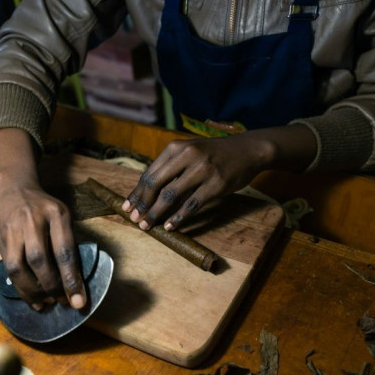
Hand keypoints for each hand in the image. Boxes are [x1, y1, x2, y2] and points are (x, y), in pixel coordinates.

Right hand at [0, 184, 85, 310]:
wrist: (12, 187)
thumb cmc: (42, 206)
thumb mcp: (60, 215)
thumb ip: (65, 242)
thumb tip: (73, 280)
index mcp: (55, 214)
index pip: (64, 251)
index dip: (71, 279)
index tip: (79, 301)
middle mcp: (32, 221)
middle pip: (40, 261)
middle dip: (52, 288)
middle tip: (63, 303)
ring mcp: (13, 230)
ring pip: (19, 268)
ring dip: (33, 292)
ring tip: (45, 304)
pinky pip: (9, 269)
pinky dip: (20, 287)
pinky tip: (30, 297)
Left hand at [122, 135, 272, 230]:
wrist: (247, 150)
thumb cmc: (214, 154)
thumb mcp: (190, 152)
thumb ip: (171, 168)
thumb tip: (148, 193)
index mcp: (175, 148)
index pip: (149, 173)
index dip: (137, 193)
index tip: (127, 206)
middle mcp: (186, 156)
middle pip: (155, 184)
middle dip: (142, 204)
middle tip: (134, 219)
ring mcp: (202, 170)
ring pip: (171, 195)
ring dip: (156, 213)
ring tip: (147, 226)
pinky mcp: (215, 184)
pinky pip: (192, 204)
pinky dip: (179, 217)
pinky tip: (170, 226)